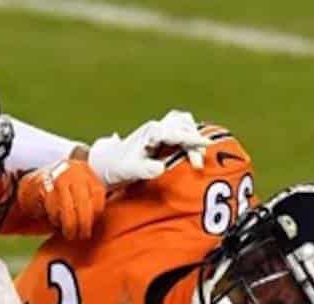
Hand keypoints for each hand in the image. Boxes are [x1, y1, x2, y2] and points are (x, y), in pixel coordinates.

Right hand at [18, 160, 105, 239]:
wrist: (32, 184)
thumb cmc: (61, 191)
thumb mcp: (78, 188)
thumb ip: (90, 198)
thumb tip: (99, 220)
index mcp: (85, 170)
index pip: (98, 192)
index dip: (97, 212)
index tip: (94, 224)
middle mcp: (72, 171)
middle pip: (84, 202)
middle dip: (84, 223)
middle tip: (83, 235)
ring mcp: (57, 177)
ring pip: (68, 208)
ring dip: (70, 225)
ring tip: (70, 234)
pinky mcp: (43, 187)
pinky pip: (53, 209)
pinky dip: (55, 219)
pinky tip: (56, 222)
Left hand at [88, 110, 210, 185]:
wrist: (108, 162)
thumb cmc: (119, 167)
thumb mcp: (130, 171)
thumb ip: (145, 169)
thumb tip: (162, 168)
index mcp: (150, 132)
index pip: (176, 133)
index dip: (191, 139)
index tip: (205, 144)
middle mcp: (156, 127)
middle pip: (183, 124)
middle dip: (194, 141)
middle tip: (197, 163)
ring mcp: (159, 128)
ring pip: (184, 122)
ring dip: (193, 135)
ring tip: (196, 155)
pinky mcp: (162, 134)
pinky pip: (182, 128)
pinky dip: (190, 135)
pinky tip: (193, 149)